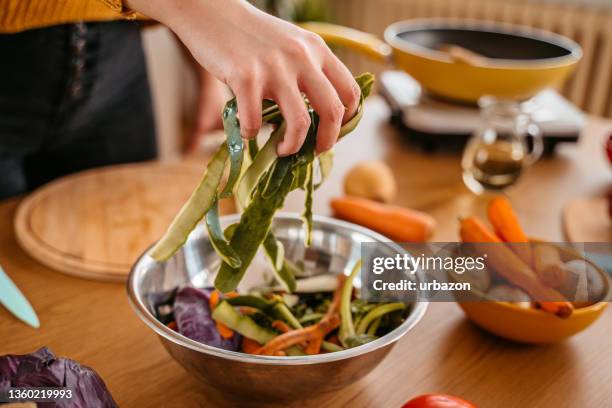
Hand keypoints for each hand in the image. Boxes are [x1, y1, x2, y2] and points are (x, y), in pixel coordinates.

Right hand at [125, 0, 359, 154]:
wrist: (212, 12)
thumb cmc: (251, 36)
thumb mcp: (291, 44)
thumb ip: (307, 71)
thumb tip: (317, 118)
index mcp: (317, 50)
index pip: (350, 91)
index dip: (348, 120)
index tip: (333, 133)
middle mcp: (301, 58)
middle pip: (333, 111)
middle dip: (327, 141)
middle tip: (315, 151)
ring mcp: (274, 68)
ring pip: (299, 123)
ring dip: (293, 146)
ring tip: (282, 150)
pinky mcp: (245, 77)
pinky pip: (256, 122)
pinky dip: (252, 134)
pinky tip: (247, 131)